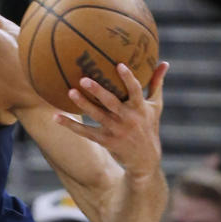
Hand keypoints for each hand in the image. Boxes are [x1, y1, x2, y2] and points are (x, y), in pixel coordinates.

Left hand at [54, 62, 167, 176]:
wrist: (145, 159)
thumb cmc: (149, 126)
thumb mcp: (156, 106)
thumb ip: (157, 84)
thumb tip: (164, 62)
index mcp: (140, 108)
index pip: (135, 90)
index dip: (128, 78)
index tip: (119, 65)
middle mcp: (128, 119)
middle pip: (112, 103)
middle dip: (98, 91)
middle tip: (84, 79)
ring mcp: (115, 130)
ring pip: (97, 115)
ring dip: (83, 104)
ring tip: (70, 92)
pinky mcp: (105, 140)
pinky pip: (85, 131)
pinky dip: (70, 125)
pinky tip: (56, 117)